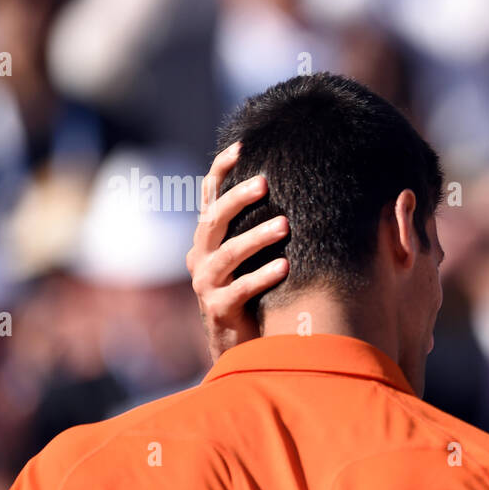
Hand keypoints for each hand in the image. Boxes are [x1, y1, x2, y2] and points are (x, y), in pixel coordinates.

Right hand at [186, 142, 289, 362]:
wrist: (241, 344)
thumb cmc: (255, 291)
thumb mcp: (253, 254)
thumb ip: (259, 223)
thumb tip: (287, 182)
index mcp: (209, 237)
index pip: (209, 196)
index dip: (221, 170)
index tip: (241, 145)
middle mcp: (201, 256)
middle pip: (214, 219)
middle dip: (238, 198)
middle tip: (266, 182)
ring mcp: (207, 284)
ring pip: (227, 253)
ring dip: (256, 236)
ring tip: (285, 225)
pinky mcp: (219, 310)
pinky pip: (240, 290)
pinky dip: (262, 277)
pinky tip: (285, 267)